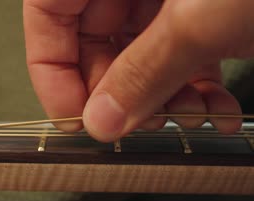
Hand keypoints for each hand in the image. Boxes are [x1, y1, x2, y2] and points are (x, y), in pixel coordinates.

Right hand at [24, 0, 253, 140]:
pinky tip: (211, 113)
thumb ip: (144, 72)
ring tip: (186, 124)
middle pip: (91, 40)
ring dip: (157, 99)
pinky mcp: (198, 10)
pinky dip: (189, 90)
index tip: (71, 116)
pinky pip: (173, 55)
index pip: (47, 12)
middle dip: (114, 92)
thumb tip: (101, 121)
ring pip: (134, 54)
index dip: (49, 67)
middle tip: (132, 129)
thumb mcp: (204, 15)